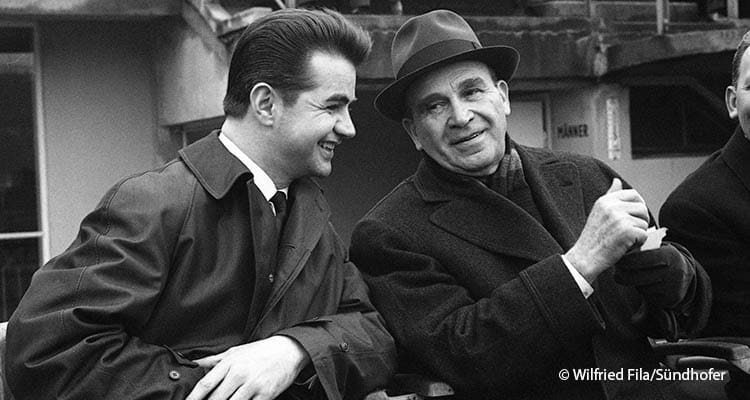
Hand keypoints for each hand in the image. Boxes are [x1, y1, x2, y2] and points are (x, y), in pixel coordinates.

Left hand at [186, 335, 310, 399]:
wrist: (289, 350)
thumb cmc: (260, 351)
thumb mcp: (235, 351)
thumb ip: (214, 360)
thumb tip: (194, 364)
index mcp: (229, 363)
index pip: (205, 385)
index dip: (193, 398)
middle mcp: (239, 374)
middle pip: (215, 399)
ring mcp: (253, 386)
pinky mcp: (266, 395)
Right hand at [565, 178, 648, 282]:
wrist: (585, 257)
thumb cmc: (593, 238)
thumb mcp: (599, 212)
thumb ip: (610, 195)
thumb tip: (617, 181)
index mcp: (605, 200)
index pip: (633, 194)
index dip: (638, 205)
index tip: (634, 216)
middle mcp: (612, 207)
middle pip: (642, 207)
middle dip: (641, 220)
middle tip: (631, 231)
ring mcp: (619, 218)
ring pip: (644, 222)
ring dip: (639, 233)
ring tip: (625, 239)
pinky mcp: (627, 231)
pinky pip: (644, 234)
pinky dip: (638, 243)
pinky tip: (626, 246)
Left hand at [614, 245, 694, 309]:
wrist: (685, 272)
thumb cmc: (663, 257)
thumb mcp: (657, 248)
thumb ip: (640, 249)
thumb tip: (619, 252)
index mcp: (669, 255)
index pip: (641, 259)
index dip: (626, 261)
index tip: (617, 262)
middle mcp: (674, 272)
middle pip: (638, 277)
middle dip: (624, 275)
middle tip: (617, 274)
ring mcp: (674, 287)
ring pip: (642, 288)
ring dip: (635, 284)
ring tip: (638, 278)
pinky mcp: (671, 299)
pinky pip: (649, 297)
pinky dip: (645, 292)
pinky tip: (648, 286)